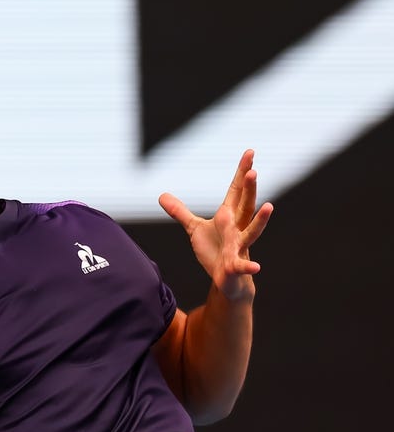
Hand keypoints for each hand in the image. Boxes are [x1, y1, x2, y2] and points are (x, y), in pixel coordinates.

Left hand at [158, 149, 273, 302]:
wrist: (227, 279)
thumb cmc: (215, 251)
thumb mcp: (194, 229)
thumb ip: (181, 212)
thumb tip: (162, 195)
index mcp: (229, 216)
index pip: (236, 191)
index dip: (242, 172)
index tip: (250, 152)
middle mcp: (238, 228)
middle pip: (246, 206)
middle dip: (250, 189)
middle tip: (253, 171)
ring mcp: (239, 246)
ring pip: (252, 231)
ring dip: (260, 220)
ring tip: (269, 206)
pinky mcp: (235, 265)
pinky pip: (243, 265)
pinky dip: (249, 266)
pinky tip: (256, 268)